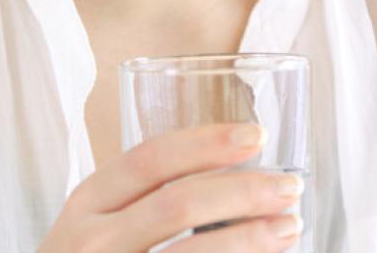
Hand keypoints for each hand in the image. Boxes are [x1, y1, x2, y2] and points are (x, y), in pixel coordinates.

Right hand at [36, 122, 303, 251]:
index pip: (149, 159)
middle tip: (289, 187)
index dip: (206, 143)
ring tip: (290, 227)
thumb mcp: (94, 226)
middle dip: (243, 191)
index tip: (257, 136)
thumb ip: (140, 200)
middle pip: (178, 204)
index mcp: (86, 204)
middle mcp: (92, 241)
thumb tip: (233, 172)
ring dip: (250, 238)